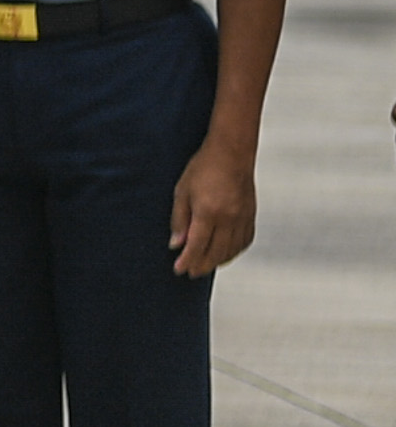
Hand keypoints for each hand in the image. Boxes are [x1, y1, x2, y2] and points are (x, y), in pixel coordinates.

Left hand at [171, 138, 258, 277]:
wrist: (232, 153)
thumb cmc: (202, 169)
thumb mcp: (182, 191)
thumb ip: (179, 220)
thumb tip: (176, 245)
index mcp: (209, 212)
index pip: (197, 245)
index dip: (187, 260)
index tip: (179, 270)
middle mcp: (229, 219)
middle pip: (215, 252)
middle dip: (202, 265)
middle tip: (190, 273)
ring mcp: (243, 218)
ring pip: (231, 250)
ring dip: (217, 261)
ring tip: (204, 265)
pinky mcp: (251, 216)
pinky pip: (244, 241)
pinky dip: (233, 251)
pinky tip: (224, 254)